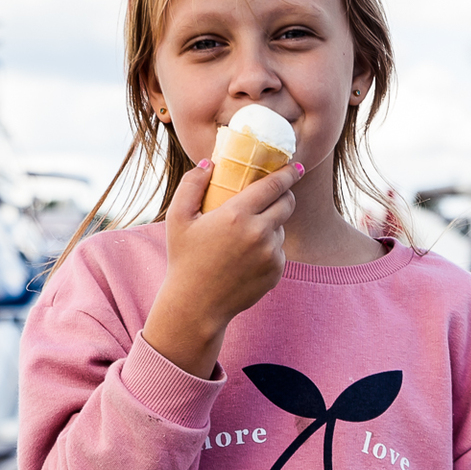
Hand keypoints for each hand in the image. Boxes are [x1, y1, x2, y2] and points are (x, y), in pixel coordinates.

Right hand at [140, 160, 300, 377]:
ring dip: (272, 224)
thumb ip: (191, 184)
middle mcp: (259, 233)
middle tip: (273, 195)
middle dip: (284, 195)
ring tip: (247, 234)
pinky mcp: (276, 272)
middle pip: (287, 203)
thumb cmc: (184, 259)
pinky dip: (269, 249)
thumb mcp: (177, 218)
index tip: (293, 167)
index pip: (274, 185)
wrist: (196, 306)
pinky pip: (279, 251)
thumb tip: (210, 163)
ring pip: (281, 228)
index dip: (287, 173)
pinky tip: (248, 257)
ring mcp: (271, 254)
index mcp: (237, 214)